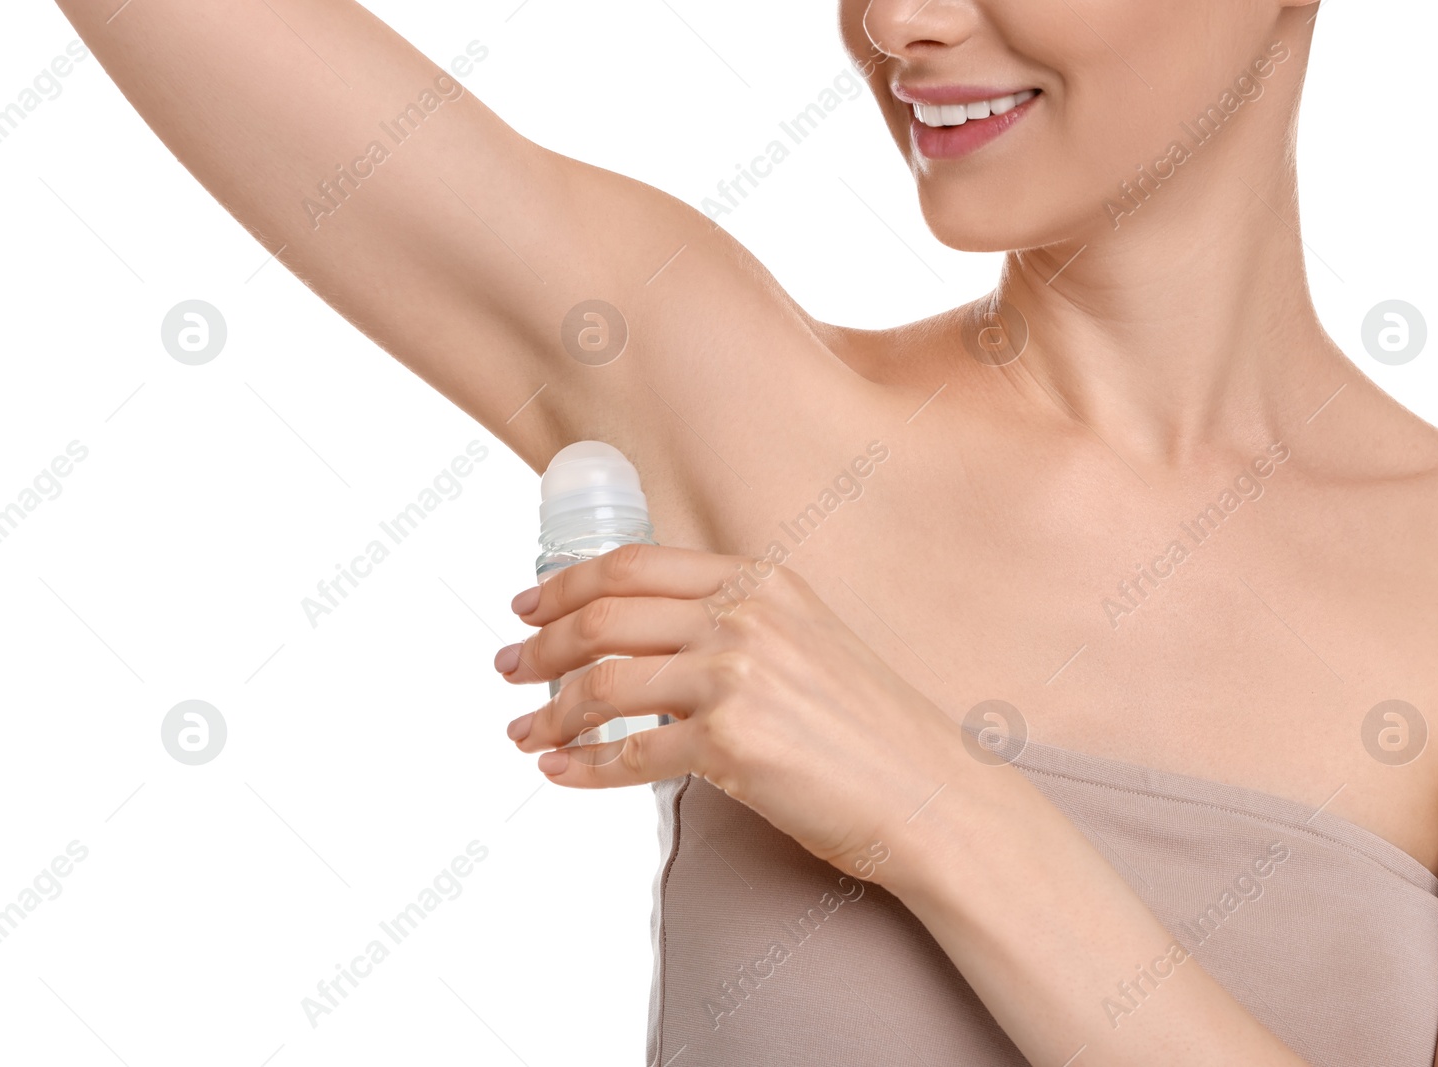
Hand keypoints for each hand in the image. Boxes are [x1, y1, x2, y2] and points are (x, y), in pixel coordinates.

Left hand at [493, 543, 976, 875]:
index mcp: (761, 579)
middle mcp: (746, 616)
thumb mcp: (809, 640)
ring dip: (547, 711)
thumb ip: (737, 624)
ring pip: (603, 684)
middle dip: (539, 645)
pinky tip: (560, 773)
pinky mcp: (732, 745)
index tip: (529, 605)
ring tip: (523, 732)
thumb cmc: (872, 728)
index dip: (566, 583)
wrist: (931, 792)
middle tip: (506, 667)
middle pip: (604, 616)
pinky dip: (582, 767)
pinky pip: (629, 754)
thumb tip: (650, 644)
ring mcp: (738, 677)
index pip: (634, 565)